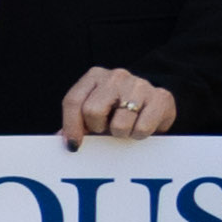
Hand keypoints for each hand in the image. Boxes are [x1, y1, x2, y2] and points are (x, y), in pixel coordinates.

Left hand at [56, 68, 176, 143]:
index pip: (73, 101)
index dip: (71, 126)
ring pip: (119, 125)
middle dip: (97, 128)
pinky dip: (139, 135)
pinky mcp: (161, 97)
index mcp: (94, 76)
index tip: (74, 145)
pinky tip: (141, 126)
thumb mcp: (94, 113)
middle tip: (106, 129)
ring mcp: (139, 84)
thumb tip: (60, 141)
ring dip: (120, 134)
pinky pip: (142, 129)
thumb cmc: (117, 110)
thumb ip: (75, 124)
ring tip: (125, 128)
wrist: (154, 102)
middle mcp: (116, 76)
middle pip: (92, 111)